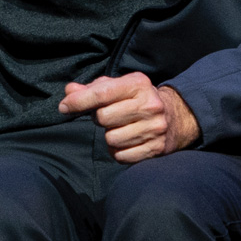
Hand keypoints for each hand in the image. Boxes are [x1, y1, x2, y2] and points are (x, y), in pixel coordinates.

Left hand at [58, 73, 199, 162]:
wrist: (176, 117)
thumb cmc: (137, 99)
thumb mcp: (118, 87)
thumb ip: (92, 89)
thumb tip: (69, 92)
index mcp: (138, 84)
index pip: (102, 93)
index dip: (79, 101)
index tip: (64, 107)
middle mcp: (149, 105)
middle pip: (103, 118)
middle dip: (99, 118)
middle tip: (109, 116)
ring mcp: (155, 128)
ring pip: (111, 139)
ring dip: (109, 136)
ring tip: (121, 128)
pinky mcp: (157, 149)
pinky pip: (121, 156)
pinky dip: (118, 151)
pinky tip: (127, 141)